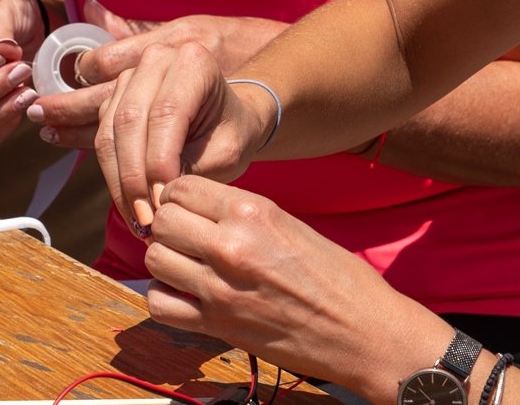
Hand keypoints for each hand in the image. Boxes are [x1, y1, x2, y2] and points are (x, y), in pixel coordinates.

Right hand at [90, 40, 273, 232]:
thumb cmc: (231, 134)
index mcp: (194, 62)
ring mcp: (130, 76)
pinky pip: (101, 136)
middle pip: (130, 120)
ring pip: (110, 132)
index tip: (162, 203)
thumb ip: (192, 169)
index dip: (158, 161)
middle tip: (146, 219)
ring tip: (136, 218)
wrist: (226, 121)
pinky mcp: (114, 96)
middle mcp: (157, 59)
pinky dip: (111, 173)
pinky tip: (127, 201)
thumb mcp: (226, 153)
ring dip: (118, 181)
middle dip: (134, 177)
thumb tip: (154, 195)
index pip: (166, 112)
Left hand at [143, 176, 440, 398]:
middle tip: (185, 237)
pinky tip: (185, 295)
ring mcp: (220, 289)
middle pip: (162, 221)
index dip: (179, 196)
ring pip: (155, 259)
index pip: (182, 187)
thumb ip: (241, 214)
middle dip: (169, 226)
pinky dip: (166, 298)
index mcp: (253, 212)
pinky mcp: (217, 326)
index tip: (188, 208)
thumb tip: (198, 209)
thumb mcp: (290, 224)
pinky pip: (160, 305)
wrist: (364, 332)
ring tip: (186, 265)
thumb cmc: (337, 277)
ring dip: (166, 261)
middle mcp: (231, 246)